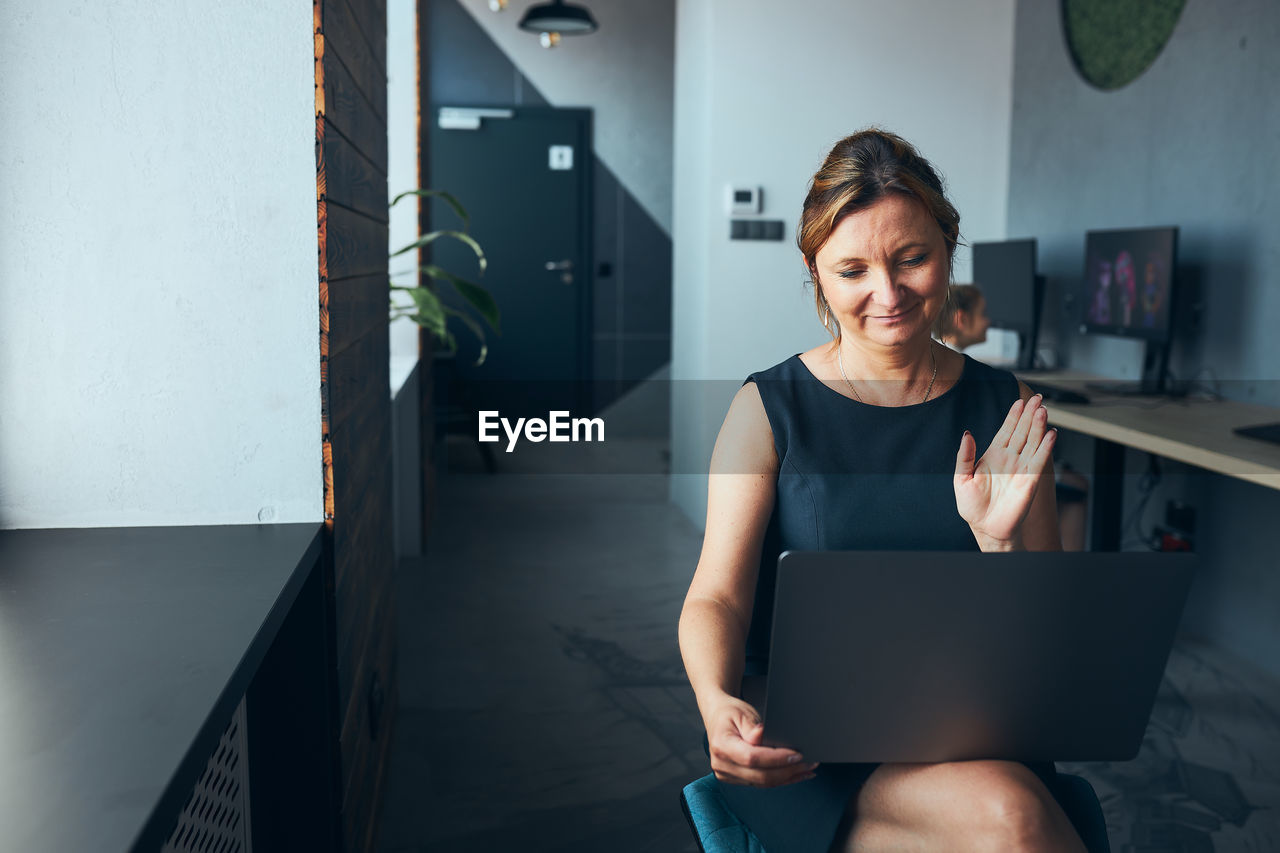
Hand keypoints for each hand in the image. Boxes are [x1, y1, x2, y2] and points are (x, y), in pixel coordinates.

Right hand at [705, 695, 817, 786]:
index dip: (777, 759)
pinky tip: (795, 775)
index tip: (797, 754)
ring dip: (788, 777)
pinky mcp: (735, 779)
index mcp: (721, 745)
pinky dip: (780, 780)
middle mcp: (722, 764)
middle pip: (760, 775)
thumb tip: (761, 736)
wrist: (717, 717)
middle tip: (809, 763)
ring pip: (763, 783)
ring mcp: (727, 774)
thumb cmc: (730, 713)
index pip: (753, 758)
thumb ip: (752, 727)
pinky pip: (761, 784)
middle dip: (788, 771)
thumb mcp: (742, 713)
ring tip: (808, 769)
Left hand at [953, 394, 1056, 549]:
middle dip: (1029, 415)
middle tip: (1038, 398)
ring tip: (1043, 410)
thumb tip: (967, 433)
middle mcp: (1010, 459)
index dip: (1013, 416)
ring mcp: (1021, 469)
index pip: (1006, 430)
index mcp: (993, 455)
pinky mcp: (1030, 481)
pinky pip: (1039, 461)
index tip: (1019, 401)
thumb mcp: (961, 478)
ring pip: (1032, 442)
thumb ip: (964, 456)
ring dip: (1039, 427)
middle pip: (1022, 432)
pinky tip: (1051, 434)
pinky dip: (1046, 448)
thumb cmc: (973, 506)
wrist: (985, 527)